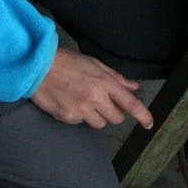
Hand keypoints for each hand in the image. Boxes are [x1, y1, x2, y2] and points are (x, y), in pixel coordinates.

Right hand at [32, 48, 153, 131]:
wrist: (39, 67)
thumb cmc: (68, 62)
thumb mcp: (95, 64)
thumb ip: (116, 78)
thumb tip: (133, 87)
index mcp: (105, 83)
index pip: (130, 103)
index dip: (143, 115)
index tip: (149, 124)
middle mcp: (95, 98)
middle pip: (116, 118)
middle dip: (113, 112)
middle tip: (101, 101)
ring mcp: (81, 109)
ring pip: (99, 124)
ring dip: (96, 116)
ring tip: (83, 100)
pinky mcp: (68, 117)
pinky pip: (80, 123)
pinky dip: (78, 116)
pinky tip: (70, 102)